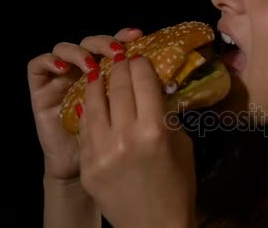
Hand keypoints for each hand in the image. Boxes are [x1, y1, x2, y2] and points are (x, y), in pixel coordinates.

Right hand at [27, 28, 141, 179]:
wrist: (81, 177)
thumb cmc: (117, 153)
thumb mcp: (136, 127)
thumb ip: (148, 103)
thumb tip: (166, 80)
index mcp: (113, 76)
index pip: (118, 47)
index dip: (126, 39)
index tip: (140, 38)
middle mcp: (87, 72)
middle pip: (94, 43)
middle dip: (109, 44)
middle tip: (120, 50)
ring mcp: (62, 79)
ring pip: (66, 48)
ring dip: (82, 51)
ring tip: (94, 65)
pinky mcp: (41, 91)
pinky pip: (37, 66)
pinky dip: (50, 61)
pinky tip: (65, 70)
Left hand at [78, 52, 196, 227]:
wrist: (155, 225)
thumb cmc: (177, 185)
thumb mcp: (181, 144)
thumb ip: (165, 115)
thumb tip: (153, 91)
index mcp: (154, 129)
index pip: (143, 80)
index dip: (141, 64)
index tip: (140, 57)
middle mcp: (125, 136)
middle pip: (118, 86)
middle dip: (120, 67)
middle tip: (121, 58)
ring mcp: (101, 151)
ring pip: (94, 102)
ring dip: (97, 84)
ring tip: (99, 73)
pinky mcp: (88, 165)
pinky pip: (86, 128)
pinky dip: (90, 111)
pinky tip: (93, 102)